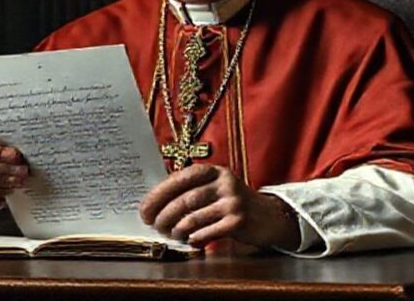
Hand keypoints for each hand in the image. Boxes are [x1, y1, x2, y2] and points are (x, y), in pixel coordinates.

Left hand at [139, 164, 300, 249]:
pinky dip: (194, 238)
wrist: (269, 216)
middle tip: (155, 225)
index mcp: (214, 172)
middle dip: (164, 215)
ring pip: (194, 217)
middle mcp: (224, 183)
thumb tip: (156, 206)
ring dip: (177, 229)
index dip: (159, 194)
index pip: (180, 178)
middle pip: (185, 199)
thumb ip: (192, 191)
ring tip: (173, 234)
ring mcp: (233, 202)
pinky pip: (208, 232)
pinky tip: (192, 241)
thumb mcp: (216, 189)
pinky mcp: (239, 221)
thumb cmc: (233, 204)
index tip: (145, 209)